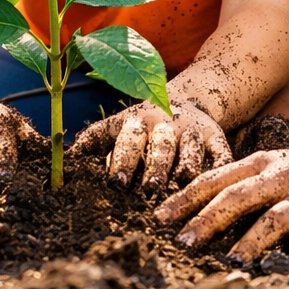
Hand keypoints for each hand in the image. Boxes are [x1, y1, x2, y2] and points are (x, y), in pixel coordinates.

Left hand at [73, 100, 232, 191]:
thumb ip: (96, 139)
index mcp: (138, 122)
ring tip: (183, 184)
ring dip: (187, 165)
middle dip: (155, 166)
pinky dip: (221, 165)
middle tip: (150, 188)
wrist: (185, 99)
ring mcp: (192, 130)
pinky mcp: (216, 136)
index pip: (128, 140)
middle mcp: (165, 124)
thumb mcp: (118, 125)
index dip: (123, 160)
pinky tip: (220, 180)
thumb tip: (67, 158)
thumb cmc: (142, 124)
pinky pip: (221, 151)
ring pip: (191, 148)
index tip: (117, 182)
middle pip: (160, 145)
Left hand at [155, 146, 288, 264]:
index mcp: (264, 163)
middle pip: (240, 197)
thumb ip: (240, 185)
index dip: (188, 197)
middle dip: (209, 220)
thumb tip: (191, 213)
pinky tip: (280, 272)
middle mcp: (285, 175)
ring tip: (230, 263)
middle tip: (184, 243)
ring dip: (251, 243)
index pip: (218, 178)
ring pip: (276, 220)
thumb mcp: (273, 169)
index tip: (160, 217)